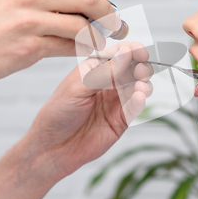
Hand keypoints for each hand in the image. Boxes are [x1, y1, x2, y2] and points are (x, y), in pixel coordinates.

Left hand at [24, 42, 153, 179]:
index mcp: (94, 69)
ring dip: (144, 83)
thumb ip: (104, 72)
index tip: (140, 53)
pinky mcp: (122, 119)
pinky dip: (141, 100)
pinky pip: (136, 106)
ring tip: (141, 87)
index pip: (118, 53)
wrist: (53, 147)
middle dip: (141, 67)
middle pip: (133, 68)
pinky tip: (139, 98)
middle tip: (141, 71)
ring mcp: (116, 100)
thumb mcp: (78, 88)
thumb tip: (125, 53)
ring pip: (139, 86)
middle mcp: (108, 82)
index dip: (131, 50)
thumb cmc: (58, 114)